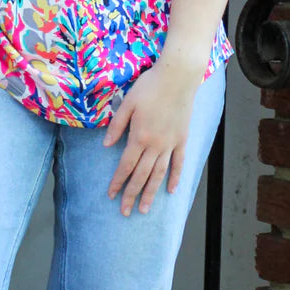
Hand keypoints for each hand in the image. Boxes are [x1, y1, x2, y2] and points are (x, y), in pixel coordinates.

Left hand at [103, 59, 200, 215]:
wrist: (178, 77)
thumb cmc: (150, 86)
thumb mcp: (128, 102)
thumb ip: (117, 125)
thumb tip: (106, 145)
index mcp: (139, 136)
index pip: (126, 165)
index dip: (118, 182)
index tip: (111, 195)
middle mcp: (155, 145)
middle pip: (141, 175)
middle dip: (132, 195)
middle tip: (125, 212)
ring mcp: (171, 144)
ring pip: (159, 174)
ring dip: (151, 192)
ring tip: (145, 209)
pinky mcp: (182, 139)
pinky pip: (179, 163)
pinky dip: (175, 178)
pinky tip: (171, 191)